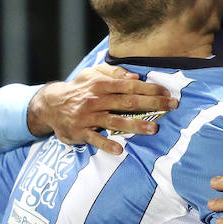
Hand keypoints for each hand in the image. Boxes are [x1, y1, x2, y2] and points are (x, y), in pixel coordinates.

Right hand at [26, 65, 177, 154]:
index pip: (130, 86)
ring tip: (154, 129)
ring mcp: (89, 117)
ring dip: (135, 125)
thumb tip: (135, 77)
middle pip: (128, 102)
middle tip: (172, 106)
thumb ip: (113, 73)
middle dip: (152, 104)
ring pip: (115, 121)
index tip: (167, 93)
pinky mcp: (80, 132)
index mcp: (101, 85)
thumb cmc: (78, 89)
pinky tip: (119, 150)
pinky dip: (106, 145)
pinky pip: (95, 139)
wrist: (50, 105)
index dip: (150, 89)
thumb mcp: (91, 73)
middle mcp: (96, 100)